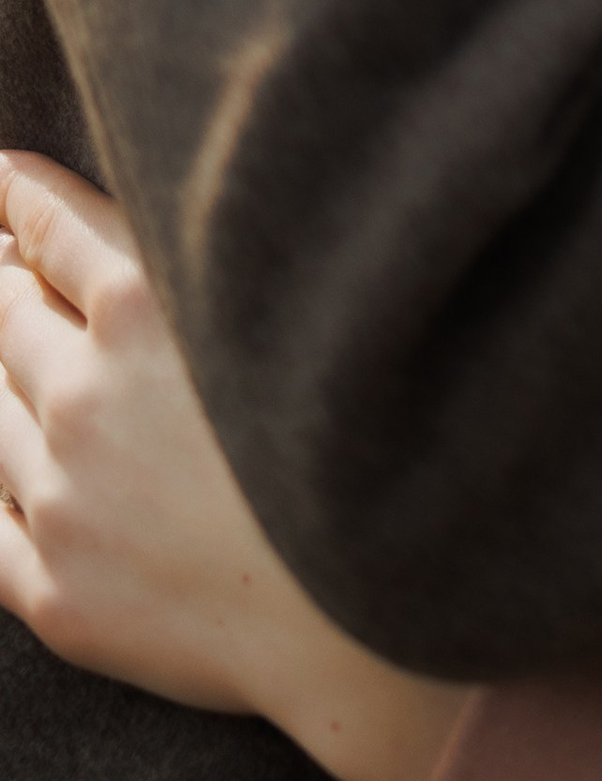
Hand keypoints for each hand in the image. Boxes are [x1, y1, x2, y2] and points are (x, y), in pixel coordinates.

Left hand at [0, 153, 466, 780]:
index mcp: (146, 309)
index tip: (1, 176)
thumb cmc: (371, 434)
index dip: (20, 198)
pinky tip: (4, 460)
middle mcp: (85, 397)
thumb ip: (210, 259)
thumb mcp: (292, 304)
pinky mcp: (54, 592)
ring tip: (7, 340)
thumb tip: (137, 237)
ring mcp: (62, 500)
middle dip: (2, 278)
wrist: (385, 604)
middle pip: (8, 316)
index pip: (54, 230)